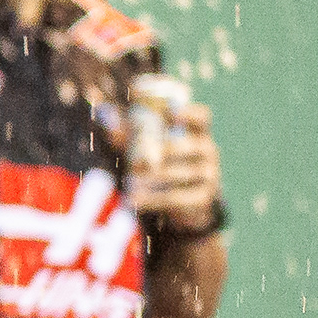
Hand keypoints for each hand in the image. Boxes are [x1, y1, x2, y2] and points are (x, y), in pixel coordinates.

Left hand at [128, 100, 223, 231]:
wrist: (183, 205)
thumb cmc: (161, 165)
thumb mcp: (148, 147)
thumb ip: (129, 134)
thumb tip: (108, 121)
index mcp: (197, 133)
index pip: (202, 117)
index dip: (189, 113)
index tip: (171, 112)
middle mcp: (208, 151)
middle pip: (186, 146)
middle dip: (159, 153)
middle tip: (134, 162)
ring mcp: (209, 175)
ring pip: (179, 174)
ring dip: (152, 178)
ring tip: (130, 182)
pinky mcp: (204, 199)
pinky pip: (177, 198)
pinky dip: (153, 199)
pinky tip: (134, 199)